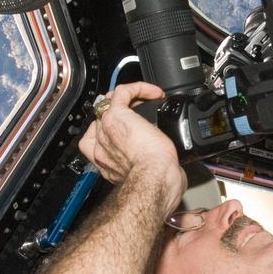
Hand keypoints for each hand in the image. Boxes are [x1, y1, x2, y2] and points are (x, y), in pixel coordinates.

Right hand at [79, 82, 185, 212]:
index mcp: (107, 164)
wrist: (153, 179)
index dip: (115, 132)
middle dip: (122, 114)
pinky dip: (138, 88)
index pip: (101, 142)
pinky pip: (121, 92)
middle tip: (143, 114)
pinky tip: (154, 93)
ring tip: (147, 100)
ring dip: (130, 99)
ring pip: (110, 103)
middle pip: (104, 120)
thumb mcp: (150, 180)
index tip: (133, 130)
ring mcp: (105, 130)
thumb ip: (152, 172)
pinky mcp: (116, 115)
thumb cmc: (155, 184)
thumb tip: (171, 171)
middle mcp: (101, 147)